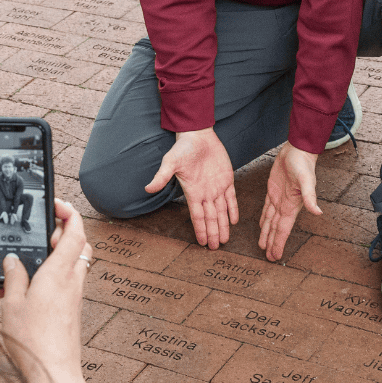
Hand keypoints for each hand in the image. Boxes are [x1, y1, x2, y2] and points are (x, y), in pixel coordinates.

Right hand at [0, 199, 90, 382]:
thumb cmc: (35, 342)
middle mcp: (73, 280)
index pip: (75, 231)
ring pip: (80, 260)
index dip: (69, 212)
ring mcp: (76, 295)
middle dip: (69, 227)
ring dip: (67, 248)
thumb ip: (13, 276)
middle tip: (48, 226)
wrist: (54, 372)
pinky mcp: (74, 308)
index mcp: (59, 272)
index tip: (57, 204)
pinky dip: (63, 268)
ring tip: (43, 250)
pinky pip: (74, 277)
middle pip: (82, 242)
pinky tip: (44, 277)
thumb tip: (12, 260)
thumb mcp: (12, 304)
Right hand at [146, 127, 238, 248]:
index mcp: (193, 192)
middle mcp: (205, 192)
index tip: (202, 243)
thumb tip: (147, 189)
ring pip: (221, 211)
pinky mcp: (226, 179)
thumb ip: (161, 177)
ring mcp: (216, 186)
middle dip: (213, 233)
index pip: (197, 216)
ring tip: (225, 240)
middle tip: (216, 248)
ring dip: (223, 225)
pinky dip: (233, 209)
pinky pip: (231, 198)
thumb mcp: (170, 162)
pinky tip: (234, 220)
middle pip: (211, 218)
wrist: (197, 134)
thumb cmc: (183, 148)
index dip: (200, 230)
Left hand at [257, 142, 320, 261]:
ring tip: (263, 245)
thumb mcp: (306, 180)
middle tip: (268, 257)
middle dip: (272, 243)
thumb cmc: (303, 164)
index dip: (279, 243)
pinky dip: (264, 218)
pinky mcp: (273, 190)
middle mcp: (285, 205)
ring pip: (270, 220)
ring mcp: (279, 198)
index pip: (283, 229)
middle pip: (276, 229)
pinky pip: (267, 208)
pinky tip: (262, 224)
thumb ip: (310, 197)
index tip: (276, 256)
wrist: (297, 151)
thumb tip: (318, 212)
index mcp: (292, 206)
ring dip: (267, 233)